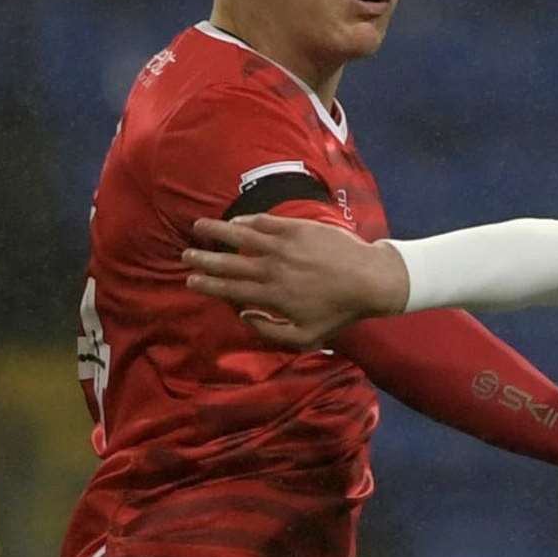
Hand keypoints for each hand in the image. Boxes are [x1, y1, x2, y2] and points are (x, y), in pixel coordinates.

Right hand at [184, 214, 410, 347]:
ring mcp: (284, 245)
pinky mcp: (298, 228)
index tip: (191, 280)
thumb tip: (244, 315)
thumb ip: (270, 331)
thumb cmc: (340, 311)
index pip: (230, 289)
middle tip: (186, 255)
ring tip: (199, 227)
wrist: (370, 279)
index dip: (207, 284)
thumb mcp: (306, 335)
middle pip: (229, 262)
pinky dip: (247, 221)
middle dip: (204, 258)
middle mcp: (272, 268)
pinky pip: (265, 222)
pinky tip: (235, 221)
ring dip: (217, 231)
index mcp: (272, 296)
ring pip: (242, 235)